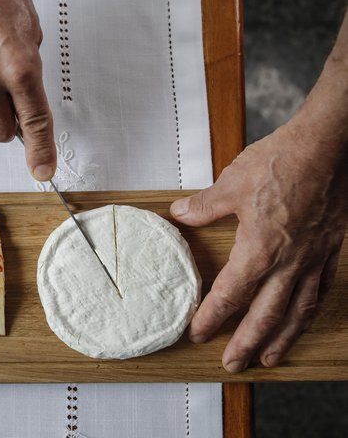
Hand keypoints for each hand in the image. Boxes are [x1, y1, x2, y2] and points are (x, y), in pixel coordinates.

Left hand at [170, 123, 346, 372]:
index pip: (230, 295)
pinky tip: (302, 316)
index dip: (211, 317)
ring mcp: (313, 258)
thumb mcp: (231, 184)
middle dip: (246, 342)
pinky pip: (320, 289)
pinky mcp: (329, 248)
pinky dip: (309, 309)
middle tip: (233, 364)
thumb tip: (180, 214)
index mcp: (259, 250)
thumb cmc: (282, 162)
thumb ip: (204, 206)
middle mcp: (288, 263)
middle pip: (265, 315)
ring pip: (297, 310)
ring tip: (270, 357)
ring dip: (282, 337)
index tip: (198, 333)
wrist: (328, 146)